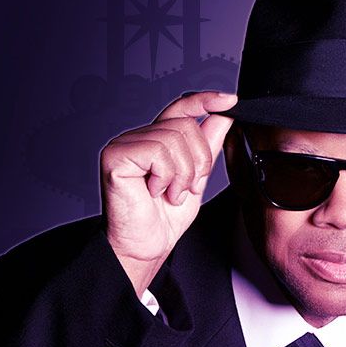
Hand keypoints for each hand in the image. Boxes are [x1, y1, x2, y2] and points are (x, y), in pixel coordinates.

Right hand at [100, 91, 235, 294]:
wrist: (146, 246)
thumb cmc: (164, 218)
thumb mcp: (196, 178)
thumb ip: (207, 147)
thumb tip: (222, 116)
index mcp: (157, 140)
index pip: (181, 108)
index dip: (205, 100)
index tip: (230, 100)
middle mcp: (138, 137)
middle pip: (185, 125)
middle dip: (198, 161)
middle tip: (186, 188)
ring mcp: (124, 144)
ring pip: (173, 139)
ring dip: (182, 174)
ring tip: (170, 193)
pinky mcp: (115, 156)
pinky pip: (157, 151)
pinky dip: (165, 176)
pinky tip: (155, 192)